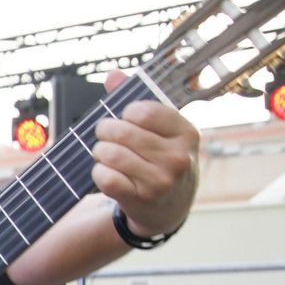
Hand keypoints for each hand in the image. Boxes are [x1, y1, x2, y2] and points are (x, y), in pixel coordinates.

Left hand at [91, 71, 199, 237]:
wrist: (169, 207)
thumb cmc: (161, 160)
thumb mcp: (162, 131)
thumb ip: (138, 102)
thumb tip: (113, 76)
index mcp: (186, 133)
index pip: (144, 111)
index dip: (126, 113)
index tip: (126, 118)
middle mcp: (178, 157)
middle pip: (122, 132)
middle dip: (105, 131)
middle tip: (104, 134)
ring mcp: (160, 181)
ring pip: (111, 154)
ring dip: (99, 151)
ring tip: (104, 153)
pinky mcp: (140, 199)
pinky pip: (104, 177)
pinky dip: (98, 172)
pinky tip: (106, 172)